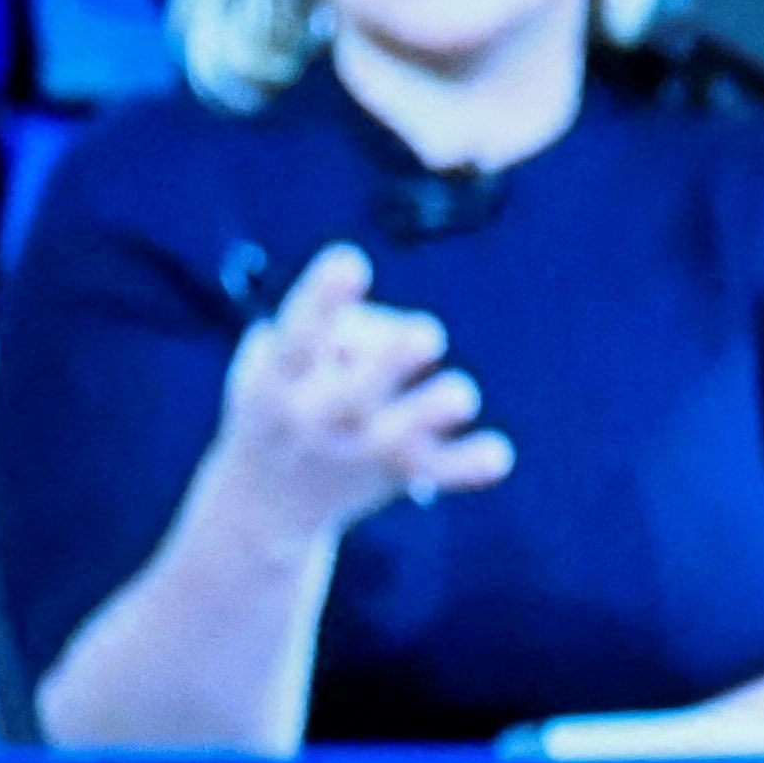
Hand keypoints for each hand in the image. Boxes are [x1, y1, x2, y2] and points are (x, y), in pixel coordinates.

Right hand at [198, 243, 513, 551]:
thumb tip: (390, 327)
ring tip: (459, 396)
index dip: (322, 298)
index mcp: (275, 383)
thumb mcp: (266, 363)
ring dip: (434, 410)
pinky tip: (498, 454)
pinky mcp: (394, 474)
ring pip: (401, 434)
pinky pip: (438, 471)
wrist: (265, 504)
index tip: (352, 259)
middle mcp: (316, 419)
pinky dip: (468, 465)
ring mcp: (356, 452)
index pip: (296, 336)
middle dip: (393, 361)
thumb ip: (321, 329)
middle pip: (355, 392)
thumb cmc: (276, 404)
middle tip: (430, 335)